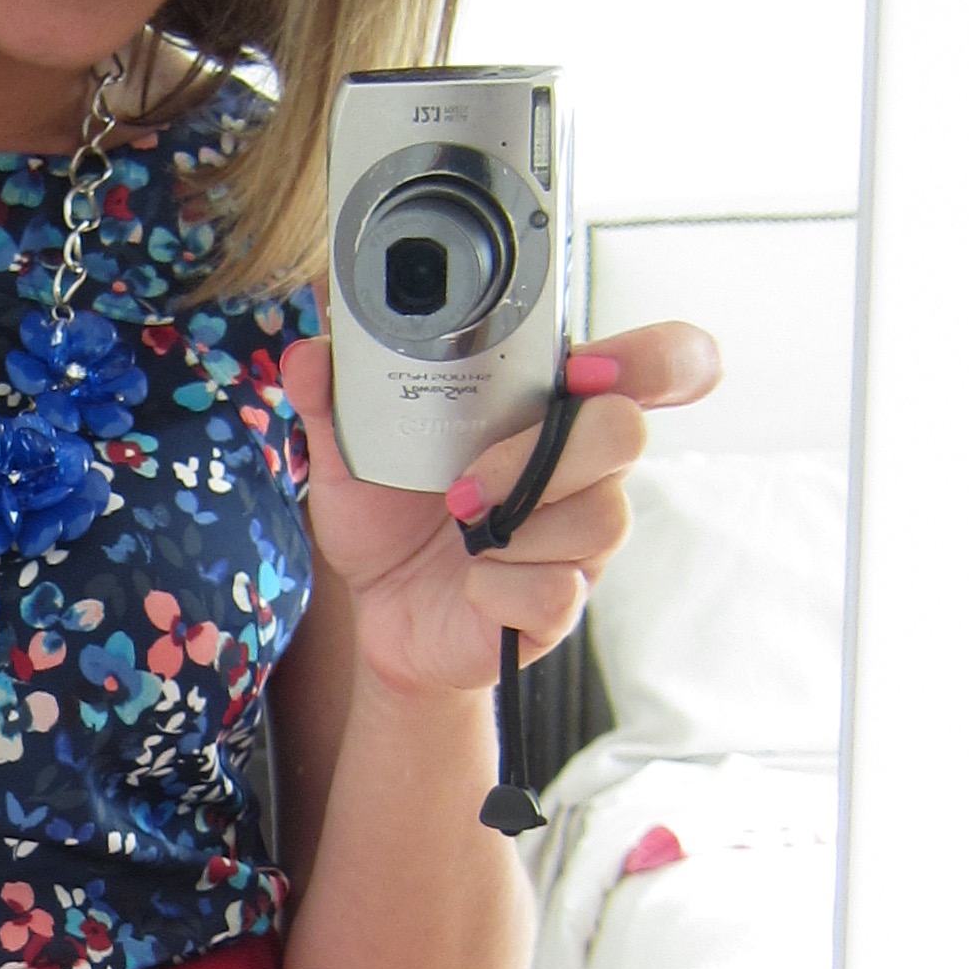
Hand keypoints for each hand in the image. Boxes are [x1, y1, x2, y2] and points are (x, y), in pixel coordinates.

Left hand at [280, 318, 723, 702]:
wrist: (380, 612)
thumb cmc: (390, 519)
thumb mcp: (351, 455)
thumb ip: (334, 398)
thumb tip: (310, 356)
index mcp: (548, 411)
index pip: (659, 364)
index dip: (652, 357)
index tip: (589, 368)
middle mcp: (583, 469)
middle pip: (627, 431)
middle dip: (544, 454)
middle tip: (464, 484)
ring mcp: (580, 539)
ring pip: (601, 515)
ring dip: (513, 528)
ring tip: (459, 534)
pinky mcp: (562, 602)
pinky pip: (557, 589)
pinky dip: (496, 588)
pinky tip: (468, 585)